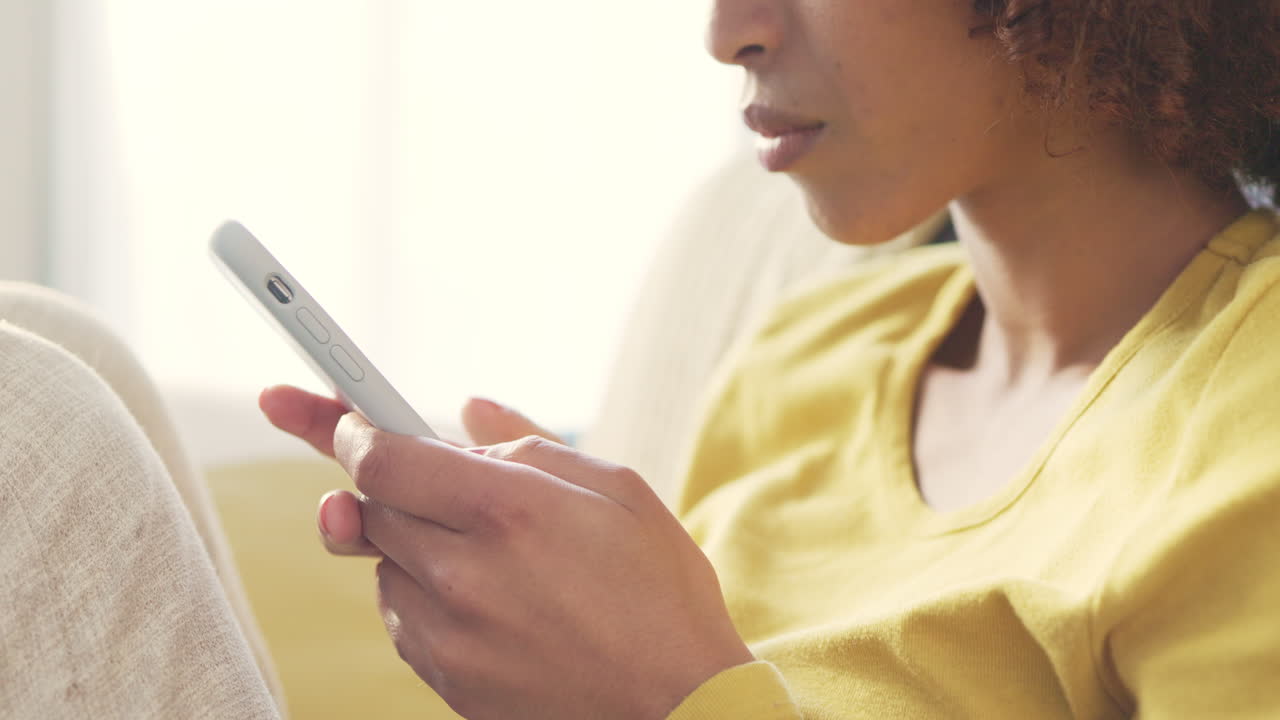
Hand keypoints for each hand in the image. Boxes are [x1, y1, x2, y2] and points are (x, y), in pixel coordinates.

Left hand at [258, 386, 754, 718]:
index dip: (343, 427)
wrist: (678, 710)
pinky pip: (402, 619)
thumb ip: (529, 441)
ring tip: (489, 555)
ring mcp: (447, 635)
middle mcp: (462, 573)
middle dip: (385, 482)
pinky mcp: (445, 680)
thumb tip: (469, 408)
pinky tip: (488, 599)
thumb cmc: (660, 593)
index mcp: (507, 510)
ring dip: (412, 543)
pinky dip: (426, 596)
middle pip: (368, 507)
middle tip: (419, 478)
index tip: (324, 412)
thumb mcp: (616, 490)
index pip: (379, 456)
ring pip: (383, 565)